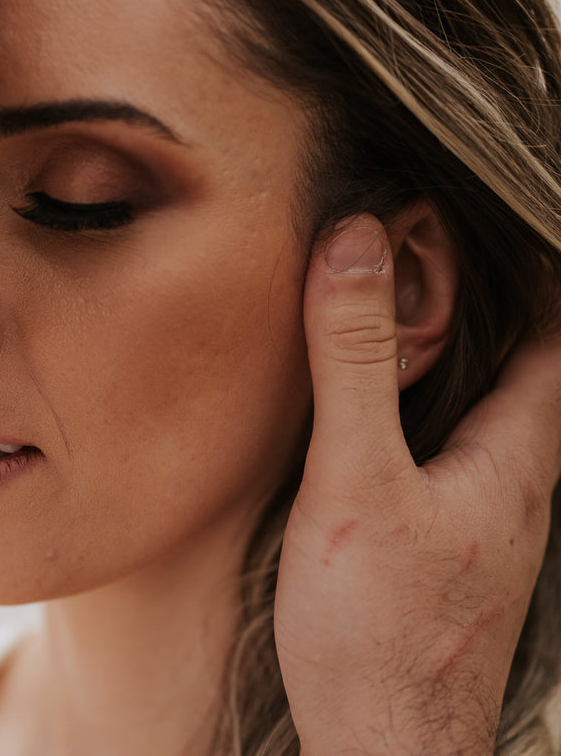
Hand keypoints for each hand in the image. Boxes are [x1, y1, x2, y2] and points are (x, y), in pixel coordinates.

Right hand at [274, 214, 560, 754]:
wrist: (385, 745)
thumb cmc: (378, 630)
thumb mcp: (356, 481)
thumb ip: (356, 362)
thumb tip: (355, 245)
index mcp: (518, 450)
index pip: (552, 319)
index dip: (528, 251)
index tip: (484, 195)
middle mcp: (518, 477)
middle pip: (521, 354)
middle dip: (482, 287)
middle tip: (425, 230)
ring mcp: (487, 514)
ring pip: (486, 401)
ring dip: (455, 343)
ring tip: (401, 294)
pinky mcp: (449, 542)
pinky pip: (452, 443)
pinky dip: (426, 396)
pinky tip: (379, 403)